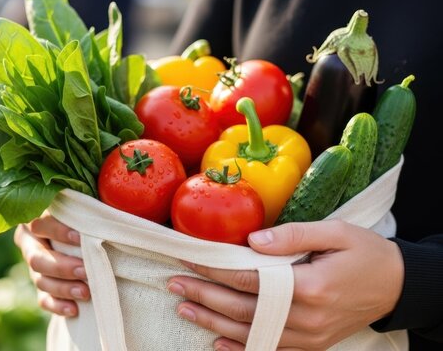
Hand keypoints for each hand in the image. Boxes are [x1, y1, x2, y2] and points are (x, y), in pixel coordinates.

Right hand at [14, 212, 89, 316]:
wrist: (83, 242)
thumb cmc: (85, 219)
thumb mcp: (79, 212)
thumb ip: (83, 214)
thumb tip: (101, 219)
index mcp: (35, 221)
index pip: (40, 225)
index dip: (58, 232)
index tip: (80, 237)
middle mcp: (30, 244)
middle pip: (36, 259)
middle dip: (62, 267)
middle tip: (84, 271)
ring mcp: (33, 268)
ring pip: (40, 281)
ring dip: (63, 288)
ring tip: (85, 293)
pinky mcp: (41, 287)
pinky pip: (43, 300)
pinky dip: (58, 306)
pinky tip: (74, 309)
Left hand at [166, 220, 403, 349]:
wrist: (397, 286)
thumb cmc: (365, 253)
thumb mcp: (335, 232)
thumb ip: (292, 235)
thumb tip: (251, 241)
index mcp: (309, 286)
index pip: (248, 280)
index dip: (214, 271)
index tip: (188, 259)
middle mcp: (305, 318)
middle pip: (242, 309)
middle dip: (203, 297)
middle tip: (173, 285)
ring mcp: (308, 337)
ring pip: (250, 333)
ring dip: (213, 322)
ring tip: (183, 309)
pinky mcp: (311, 345)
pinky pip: (270, 350)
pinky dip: (241, 349)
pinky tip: (217, 343)